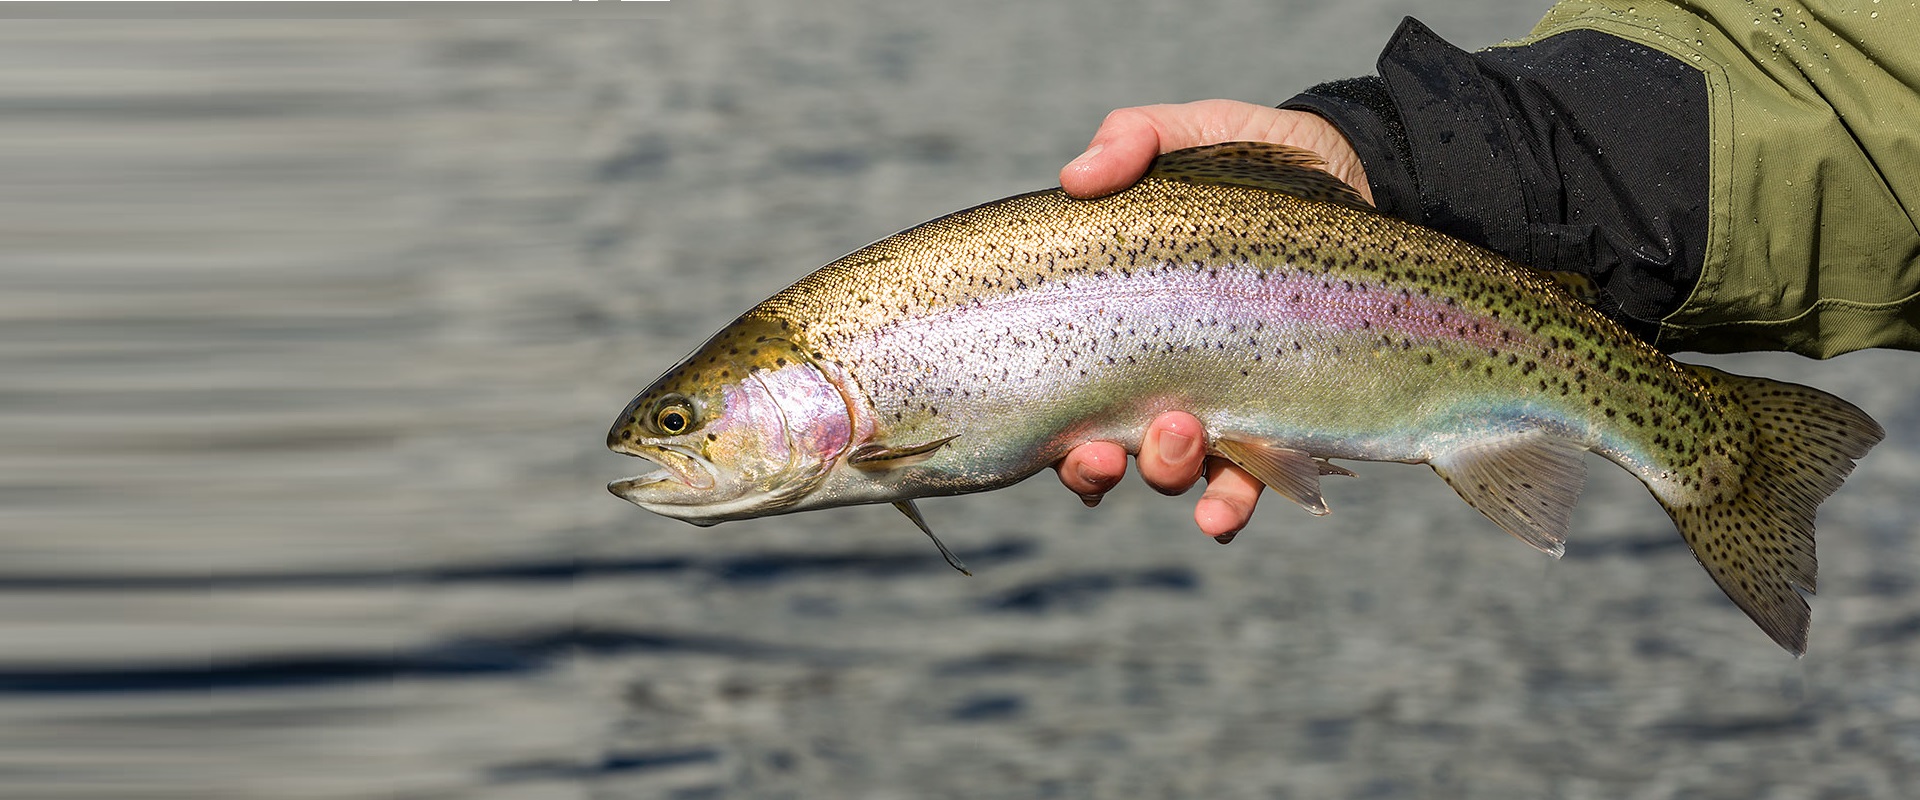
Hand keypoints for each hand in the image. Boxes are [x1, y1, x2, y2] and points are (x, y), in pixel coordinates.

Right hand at [1052, 100, 1369, 539]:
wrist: (1371, 184)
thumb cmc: (1264, 167)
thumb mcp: (1197, 135)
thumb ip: (1136, 138)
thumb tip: (1076, 177)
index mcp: (1122, 321)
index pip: (1061, 386)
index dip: (1043, 426)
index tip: (1051, 429)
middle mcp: (1158, 376)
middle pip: (1102, 447)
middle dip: (1093, 467)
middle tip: (1107, 450)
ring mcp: (1220, 403)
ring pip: (1170, 471)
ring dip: (1163, 473)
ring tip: (1183, 438)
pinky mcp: (1284, 420)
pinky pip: (1247, 483)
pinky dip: (1227, 507)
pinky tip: (1219, 517)